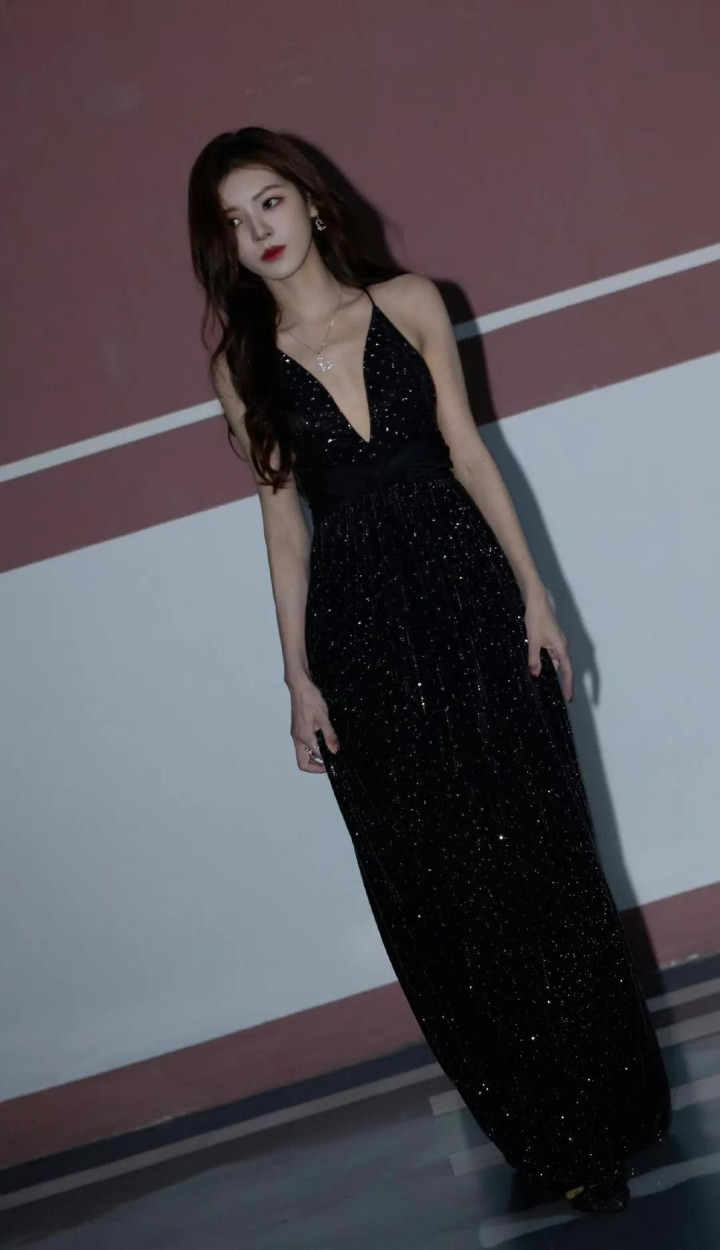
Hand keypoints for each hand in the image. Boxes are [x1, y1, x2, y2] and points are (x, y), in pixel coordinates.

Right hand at [288, 676, 340, 771]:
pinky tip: (321, 742)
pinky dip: (311, 749)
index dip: (326, 762)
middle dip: (315, 767)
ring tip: (327, 753)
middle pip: (302, 762)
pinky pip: (302, 745)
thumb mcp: (324, 717)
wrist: (300, 686)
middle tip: (328, 764)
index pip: (316, 757)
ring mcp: (295, 734)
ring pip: (302, 754)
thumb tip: (335, 751)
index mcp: (304, 737)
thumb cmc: (311, 699)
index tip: (336, 760)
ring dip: (313, 758)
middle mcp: (297, 738)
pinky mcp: (296, 729)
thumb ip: (330, 736)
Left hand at [524, 584, 572, 700]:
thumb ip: (534, 659)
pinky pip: (551, 654)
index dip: (568, 685)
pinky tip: (538, 667)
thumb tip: (536, 674)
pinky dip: (546, 662)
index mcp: (561, 648)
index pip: (567, 671)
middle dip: (562, 681)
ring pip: (556, 661)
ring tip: (546, 684)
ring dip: (551, 671)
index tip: (569, 698)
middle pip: (563, 668)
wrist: (536, 601)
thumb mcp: (533, 641)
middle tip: (560, 695)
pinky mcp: (550, 638)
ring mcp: (556, 642)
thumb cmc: (537, 619)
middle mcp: (561, 646)